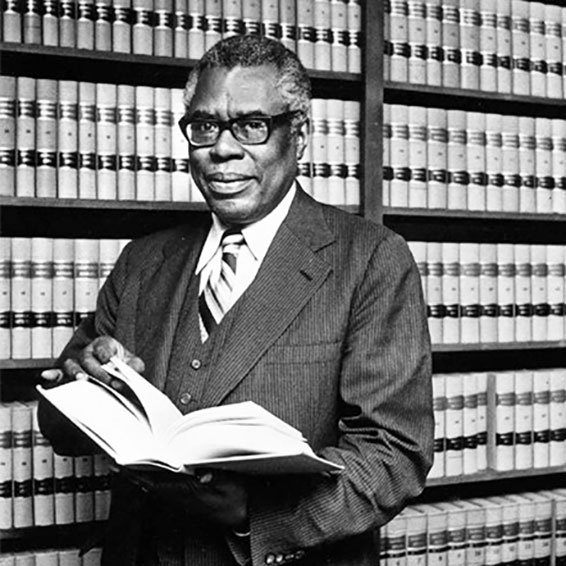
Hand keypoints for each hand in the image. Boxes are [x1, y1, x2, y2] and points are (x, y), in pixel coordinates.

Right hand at [41, 336, 144, 388]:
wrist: (114, 370)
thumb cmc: (122, 364)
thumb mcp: (133, 362)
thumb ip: (135, 365)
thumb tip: (132, 373)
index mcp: (104, 344)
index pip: (103, 347)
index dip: (106, 355)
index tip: (110, 362)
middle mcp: (88, 352)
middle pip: (88, 359)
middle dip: (97, 371)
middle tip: (107, 382)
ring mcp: (78, 363)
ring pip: (72, 366)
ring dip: (76, 373)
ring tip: (83, 380)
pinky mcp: (69, 375)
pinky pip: (58, 374)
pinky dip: (52, 375)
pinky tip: (46, 376)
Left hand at [121, 468, 247, 530]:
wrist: (245, 516)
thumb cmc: (239, 498)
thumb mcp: (233, 485)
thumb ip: (219, 478)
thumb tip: (205, 475)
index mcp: (191, 492)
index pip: (159, 483)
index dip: (140, 474)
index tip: (125, 466)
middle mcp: (183, 498)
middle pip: (153, 486)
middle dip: (135, 474)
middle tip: (118, 464)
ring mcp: (184, 501)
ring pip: (157, 489)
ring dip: (142, 478)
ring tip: (128, 466)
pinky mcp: (188, 501)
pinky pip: (165, 491)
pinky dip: (154, 482)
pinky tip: (149, 476)